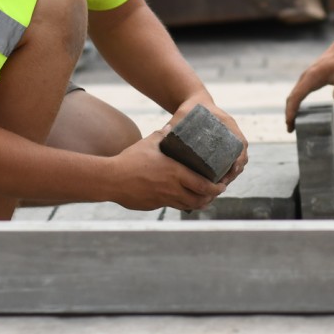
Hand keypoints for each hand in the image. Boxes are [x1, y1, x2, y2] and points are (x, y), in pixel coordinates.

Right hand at [109, 129, 227, 210]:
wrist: (111, 179)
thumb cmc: (131, 159)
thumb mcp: (150, 142)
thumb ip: (164, 135)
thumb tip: (172, 127)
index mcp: (175, 172)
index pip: (203, 185)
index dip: (216, 188)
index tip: (222, 185)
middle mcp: (172, 188)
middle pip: (200, 199)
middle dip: (211, 197)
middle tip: (216, 192)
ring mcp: (163, 199)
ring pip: (188, 206)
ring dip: (198, 202)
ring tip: (204, 197)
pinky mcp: (155, 205)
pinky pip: (173, 206)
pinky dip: (183, 204)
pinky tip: (184, 198)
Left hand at [171, 98, 249, 184]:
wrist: (195, 102)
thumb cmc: (190, 108)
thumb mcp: (184, 114)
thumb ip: (176, 123)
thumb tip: (165, 134)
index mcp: (227, 124)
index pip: (241, 144)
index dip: (239, 159)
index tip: (233, 170)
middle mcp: (232, 133)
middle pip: (241, 157)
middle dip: (234, 172)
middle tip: (221, 184)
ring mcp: (230, 140)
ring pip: (237, 161)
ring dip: (231, 174)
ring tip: (218, 186)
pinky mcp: (225, 146)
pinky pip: (232, 161)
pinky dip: (228, 171)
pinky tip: (217, 182)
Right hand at [284, 42, 333, 131]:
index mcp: (310, 78)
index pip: (296, 97)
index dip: (291, 111)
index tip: (289, 123)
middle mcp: (305, 78)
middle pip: (292, 98)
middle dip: (289, 113)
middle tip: (290, 129)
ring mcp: (306, 77)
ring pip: (294, 95)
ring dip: (291, 108)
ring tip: (292, 123)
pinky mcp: (309, 78)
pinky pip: (298, 92)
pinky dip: (296, 102)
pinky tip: (300, 110)